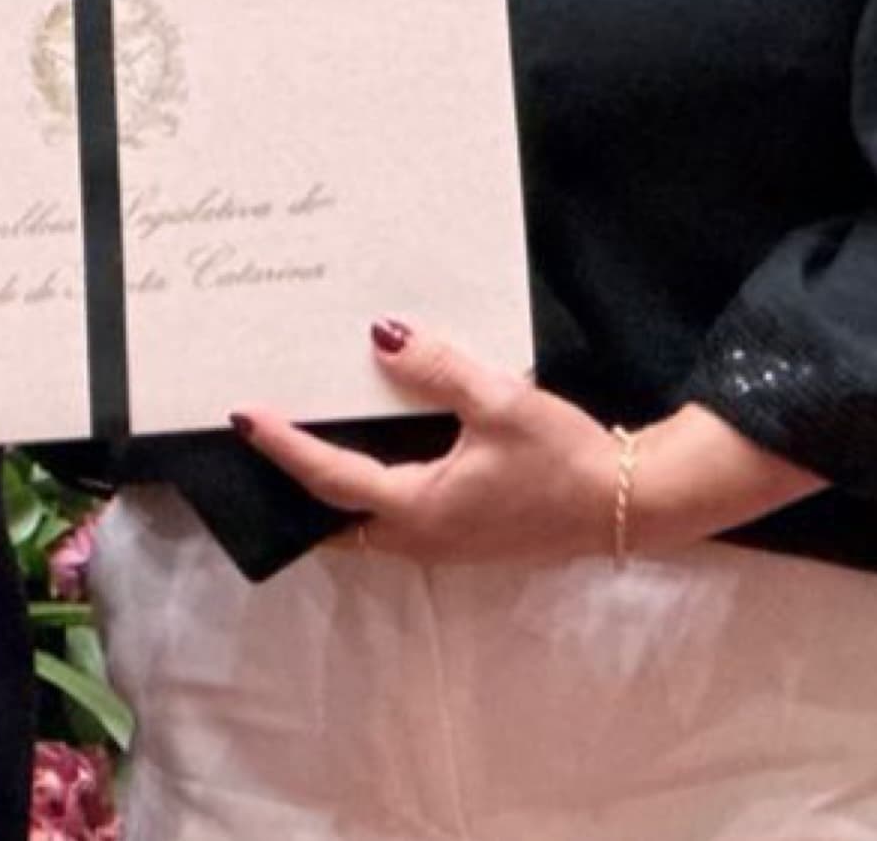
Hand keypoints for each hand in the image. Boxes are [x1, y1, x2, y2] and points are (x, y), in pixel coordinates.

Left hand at [233, 317, 614, 561]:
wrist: (634, 504)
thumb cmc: (566, 458)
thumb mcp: (500, 403)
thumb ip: (437, 368)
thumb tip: (379, 334)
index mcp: (420, 510)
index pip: (328, 478)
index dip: (283, 446)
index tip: (242, 417)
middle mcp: (422, 537)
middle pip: (333, 515)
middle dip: (289, 484)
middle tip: (252, 443)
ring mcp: (443, 542)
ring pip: (362, 521)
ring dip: (327, 487)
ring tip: (294, 444)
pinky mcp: (462, 533)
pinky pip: (392, 515)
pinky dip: (363, 488)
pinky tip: (362, 452)